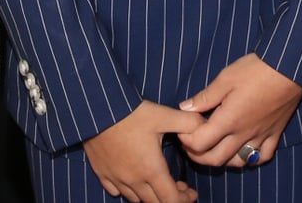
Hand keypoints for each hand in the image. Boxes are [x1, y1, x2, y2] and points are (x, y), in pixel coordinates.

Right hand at [82, 101, 203, 202]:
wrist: (96, 108)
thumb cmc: (130, 112)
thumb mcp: (163, 115)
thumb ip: (189, 122)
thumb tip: (205, 125)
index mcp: (151, 170)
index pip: (171, 200)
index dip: (185, 200)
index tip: (192, 193)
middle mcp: (133, 180)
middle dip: (171, 198)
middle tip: (180, 187)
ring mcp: (116, 179)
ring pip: (136, 200)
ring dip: (150, 196)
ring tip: (158, 183)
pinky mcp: (102, 173)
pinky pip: (116, 191)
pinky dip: (128, 190)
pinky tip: (133, 179)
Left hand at [176, 53, 301, 168]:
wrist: (289, 67)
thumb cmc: (256, 70)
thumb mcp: (226, 78)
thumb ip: (205, 97)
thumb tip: (185, 108)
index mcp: (228, 120)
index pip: (200, 143)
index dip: (186, 139)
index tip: (183, 129)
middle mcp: (243, 134)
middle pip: (215, 159)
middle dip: (197, 155)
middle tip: (191, 143)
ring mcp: (261, 136)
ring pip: (238, 163)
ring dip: (222, 160)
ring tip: (214, 148)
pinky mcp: (275, 133)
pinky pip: (263, 157)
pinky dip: (251, 159)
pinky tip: (245, 149)